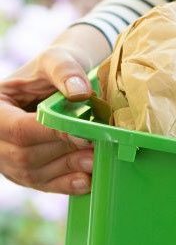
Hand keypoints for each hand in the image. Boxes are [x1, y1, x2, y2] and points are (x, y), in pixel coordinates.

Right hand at [0, 44, 96, 194]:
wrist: (59, 87)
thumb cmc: (53, 71)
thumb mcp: (56, 59)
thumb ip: (65, 70)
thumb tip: (80, 92)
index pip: (18, 129)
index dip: (50, 134)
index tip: (83, 135)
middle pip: (24, 156)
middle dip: (62, 155)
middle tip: (96, 150)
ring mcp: (7, 159)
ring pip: (34, 174)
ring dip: (68, 170)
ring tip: (96, 161)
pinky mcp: (25, 174)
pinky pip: (43, 185)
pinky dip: (67, 184)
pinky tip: (88, 179)